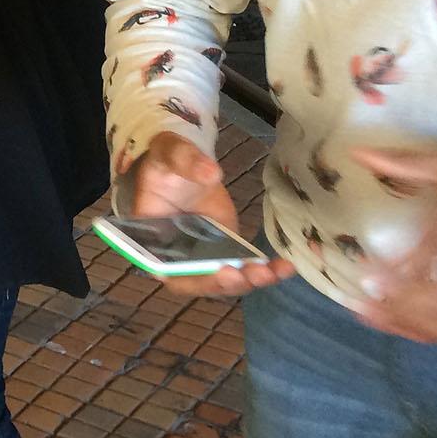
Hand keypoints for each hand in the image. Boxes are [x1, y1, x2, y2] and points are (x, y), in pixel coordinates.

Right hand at [124, 131, 295, 296]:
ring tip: (273, 272)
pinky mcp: (224, 249)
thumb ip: (185, 160)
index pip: (167, 270)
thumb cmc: (167, 161)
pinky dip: (264, 271)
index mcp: (151, 239)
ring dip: (248, 280)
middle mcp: (175, 255)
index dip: (191, 278)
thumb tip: (211, 173)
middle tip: (248, 274)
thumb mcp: (169, 153)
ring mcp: (202, 255)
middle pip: (199, 282)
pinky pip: (241, 267)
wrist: (186, 162)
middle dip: (226, 283)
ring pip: (224, 279)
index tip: (217, 271)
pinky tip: (284, 267)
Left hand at [349, 146, 436, 341]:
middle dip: (392, 309)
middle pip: (432, 301)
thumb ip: (405, 164)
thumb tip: (358, 153)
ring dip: (408, 326)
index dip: (388, 273)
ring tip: (376, 320)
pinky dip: (435, 333)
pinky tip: (409, 328)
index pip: (420, 258)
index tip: (360, 273)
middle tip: (360, 307)